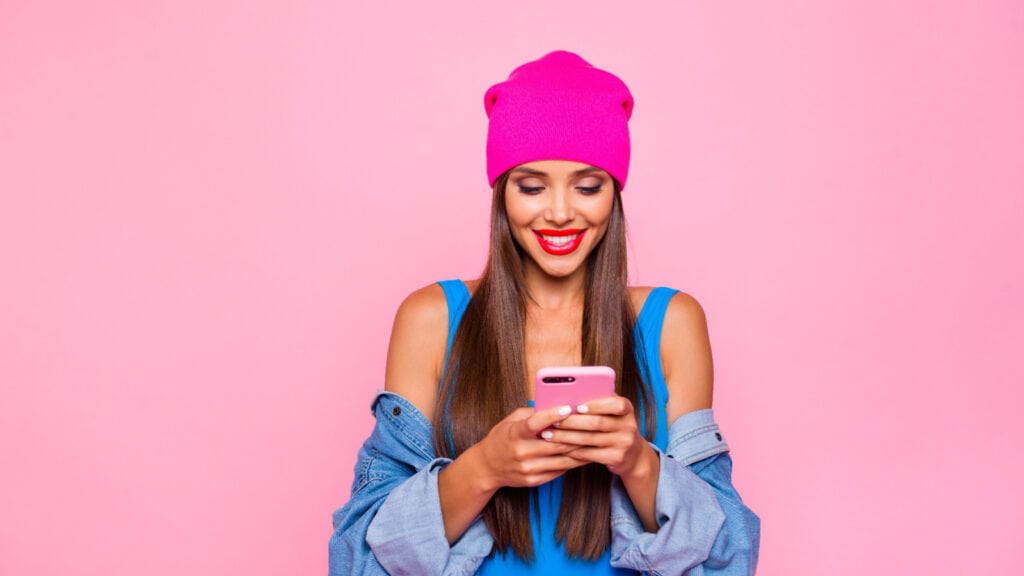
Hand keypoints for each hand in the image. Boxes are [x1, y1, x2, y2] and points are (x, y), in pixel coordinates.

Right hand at [472, 405, 587, 489]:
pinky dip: (572, 462)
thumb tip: (555, 404)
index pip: (535, 423)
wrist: (487, 467)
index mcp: (515, 434)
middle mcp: (521, 452)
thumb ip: (532, 413)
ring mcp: (528, 468)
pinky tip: (583, 455)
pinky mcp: (534, 480)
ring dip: (580, 450)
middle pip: (556, 443)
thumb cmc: (502, 438)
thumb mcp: (511, 421)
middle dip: (576, 434)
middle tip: (593, 425)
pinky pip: (559, 471)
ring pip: (562, 460)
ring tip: (594, 441)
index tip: (568, 408)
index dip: (552, 415)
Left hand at [542, 395, 654, 478]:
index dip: (597, 405)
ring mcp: (624, 443)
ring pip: (590, 439)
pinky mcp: (617, 458)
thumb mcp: (612, 412)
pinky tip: (560, 448)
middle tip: (553, 421)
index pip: (617, 404)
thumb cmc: (614, 426)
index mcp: (627, 409)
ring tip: (549, 435)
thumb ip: (598, 400)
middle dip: (572, 422)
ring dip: (566, 437)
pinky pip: (590, 454)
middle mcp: (629, 426)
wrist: (633, 454)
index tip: (577, 406)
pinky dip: (573, 451)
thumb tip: (569, 392)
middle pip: (597, 423)